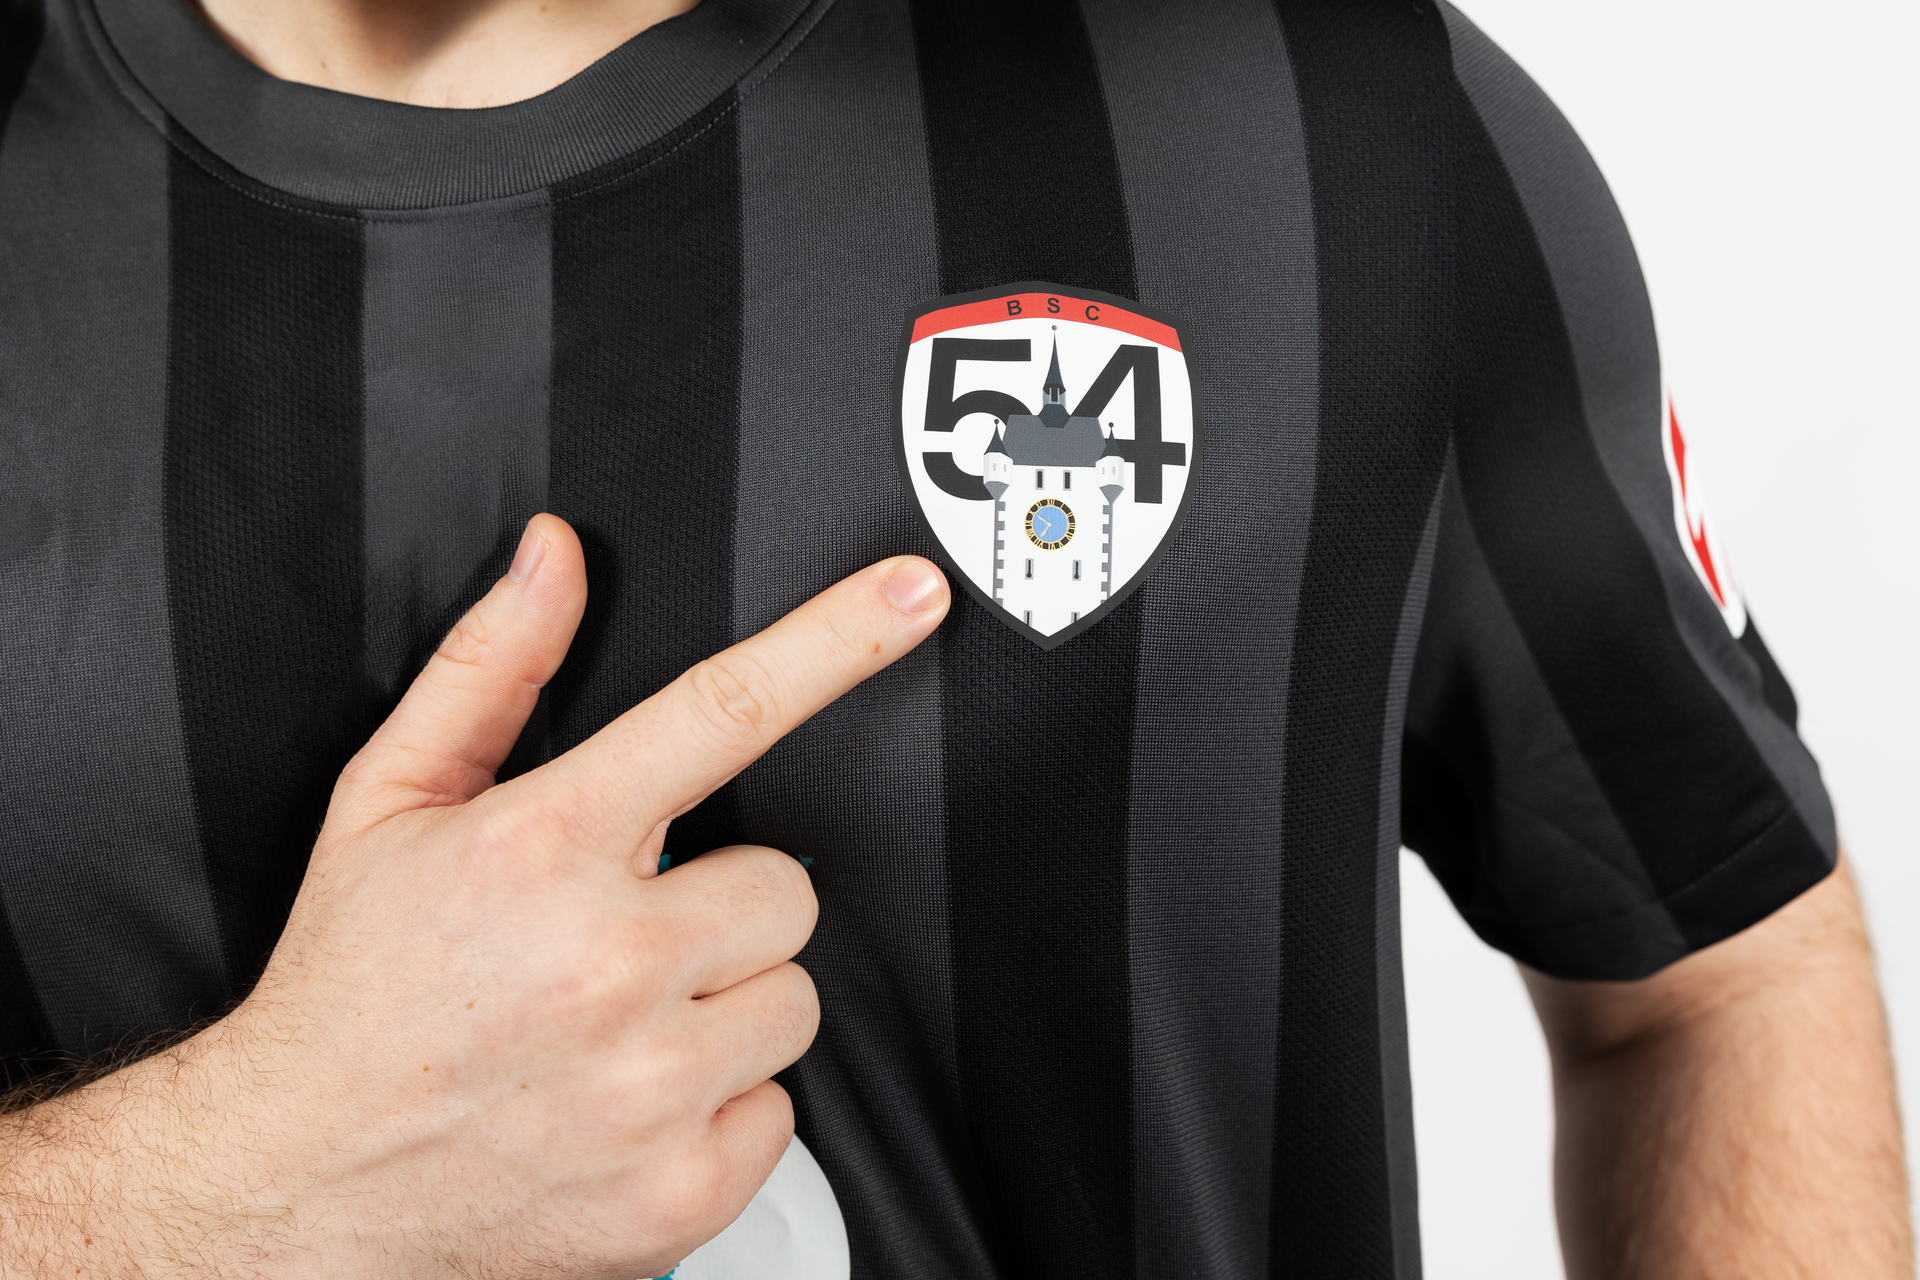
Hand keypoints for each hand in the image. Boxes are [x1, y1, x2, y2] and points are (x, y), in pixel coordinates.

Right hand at [0, 514, 950, 1276]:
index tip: (910, 596)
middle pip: (787, 886)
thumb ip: (490, 669)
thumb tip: (554, 559)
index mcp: (543, 846)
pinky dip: (719, 1107)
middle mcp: (606, 960)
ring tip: (617, 1025)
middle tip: (628, 939)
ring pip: (795, 998)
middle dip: (725, 906)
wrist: (294, 1182)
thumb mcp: (388, 804)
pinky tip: (628, 1103)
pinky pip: (781, 1108)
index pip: (723, 710)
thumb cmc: (350, 989)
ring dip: (726, 1006)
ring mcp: (650, 1082)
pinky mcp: (678, 1187)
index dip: (835, 639)